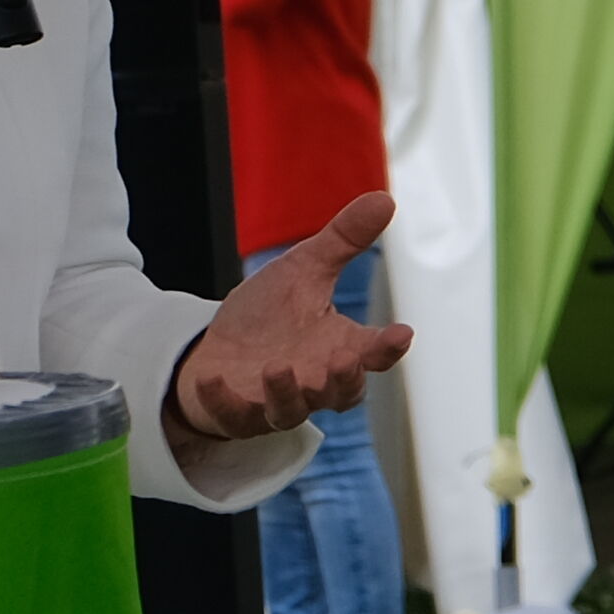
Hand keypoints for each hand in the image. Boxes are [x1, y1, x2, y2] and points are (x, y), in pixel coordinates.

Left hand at [172, 194, 413, 455]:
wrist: (219, 347)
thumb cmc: (270, 315)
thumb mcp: (305, 269)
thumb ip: (344, 240)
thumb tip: (384, 199)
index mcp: (339, 347)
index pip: (374, 354)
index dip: (389, 347)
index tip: (401, 334)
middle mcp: (314, 380)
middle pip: (341, 394)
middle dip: (344, 380)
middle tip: (344, 358)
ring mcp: (275, 401)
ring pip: (291, 410)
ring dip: (287, 393)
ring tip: (278, 367)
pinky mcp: (237, 412)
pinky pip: (232, 414)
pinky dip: (223, 401)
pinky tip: (212, 379)